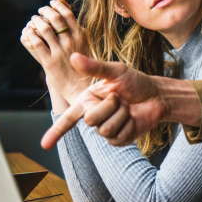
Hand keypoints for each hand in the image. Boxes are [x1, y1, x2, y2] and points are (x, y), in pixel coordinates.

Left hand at [22, 0, 90, 103]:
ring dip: (36, 21)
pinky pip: (37, 43)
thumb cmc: (83, 62)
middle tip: (40, 10)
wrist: (81, 86)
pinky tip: (29, 32)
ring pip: (44, 29)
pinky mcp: (49, 62)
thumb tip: (61, 1)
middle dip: (45, 10)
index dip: (57, 6)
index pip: (67, 14)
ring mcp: (60, 52)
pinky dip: (31, 34)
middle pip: (55, 18)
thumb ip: (73, 23)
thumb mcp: (83, 41)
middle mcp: (71, 42)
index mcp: (82, 36)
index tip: (51, 3)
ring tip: (34, 20)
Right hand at [41, 53, 201, 148]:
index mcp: (88, 100)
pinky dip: (128, 125)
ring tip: (128, 107)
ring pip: (105, 129)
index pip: (68, 118)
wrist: (157, 95)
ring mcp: (106, 129)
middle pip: (90, 119)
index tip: (44, 145)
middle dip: (110, 106)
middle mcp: (94, 115)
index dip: (56, 132)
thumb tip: (73, 57)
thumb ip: (95, 67)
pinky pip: (117, 137)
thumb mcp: (116, 71)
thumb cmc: (136, 82)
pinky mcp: (119, 139)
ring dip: (121, 115)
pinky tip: (133, 118)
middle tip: (121, 98)